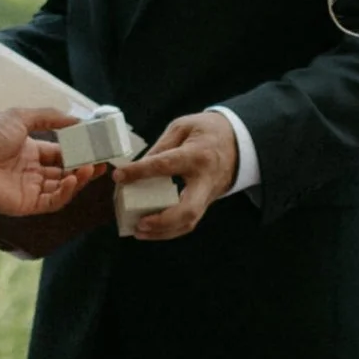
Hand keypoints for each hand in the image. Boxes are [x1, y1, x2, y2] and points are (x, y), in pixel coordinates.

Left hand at [0, 110, 104, 219]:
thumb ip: (50, 117)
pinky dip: (66, 192)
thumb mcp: (20, 117)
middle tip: (102, 161)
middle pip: (65, 172)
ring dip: (79, 179)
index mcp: (30, 151)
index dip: (79, 151)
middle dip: (84, 167)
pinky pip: (52, 201)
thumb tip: (77, 119)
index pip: (61, 153)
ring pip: (63, 187)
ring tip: (91, 168)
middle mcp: (32, 171)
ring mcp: (30, 189)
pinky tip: (73, 179)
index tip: (96, 146)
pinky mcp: (26, 204)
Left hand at [115, 109, 238, 242]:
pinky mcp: (206, 203)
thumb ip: (161, 146)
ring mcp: (207, 195)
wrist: (238, 143)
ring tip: (139, 231)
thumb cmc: (208, 132)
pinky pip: (188, 222)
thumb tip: (138, 167)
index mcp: (197, 155)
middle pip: (188, 210)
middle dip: (163, 221)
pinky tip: (151, 230)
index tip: (119, 176)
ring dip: (163, 231)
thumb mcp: (183, 127)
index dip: (140, 172)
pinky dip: (169, 230)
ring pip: (189, 222)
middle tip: (140, 223)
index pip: (165, 166)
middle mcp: (204, 180)